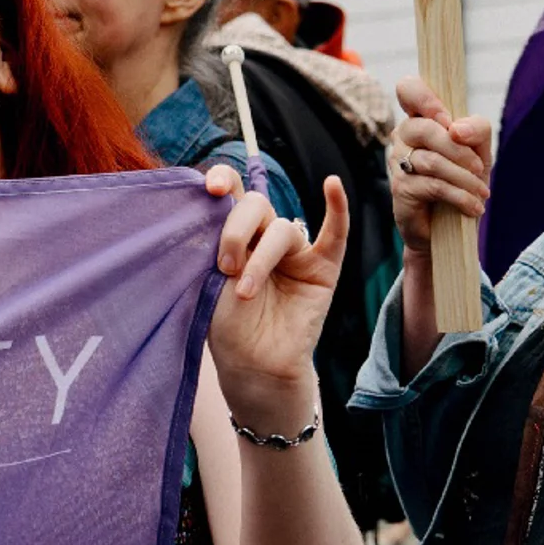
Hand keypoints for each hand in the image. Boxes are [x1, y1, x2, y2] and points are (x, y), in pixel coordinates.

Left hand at [205, 166, 348, 430]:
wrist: (250, 364)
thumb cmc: (223, 323)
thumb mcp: (206, 278)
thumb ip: (211, 241)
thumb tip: (211, 201)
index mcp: (231, 233)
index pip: (230, 194)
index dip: (222, 180)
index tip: (211, 188)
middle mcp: (263, 236)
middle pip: (255, 205)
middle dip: (236, 230)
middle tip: (225, 264)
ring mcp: (295, 252)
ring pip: (282, 230)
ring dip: (261, 258)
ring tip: (244, 291)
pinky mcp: (322, 269)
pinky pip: (335, 235)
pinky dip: (337, 209)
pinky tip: (332, 185)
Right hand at [388, 74, 490, 257]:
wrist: (449, 226)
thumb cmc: (461, 181)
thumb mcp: (480, 152)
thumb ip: (477, 130)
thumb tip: (456, 129)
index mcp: (422, 119)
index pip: (408, 89)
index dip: (424, 97)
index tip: (447, 119)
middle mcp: (403, 137)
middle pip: (424, 128)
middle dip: (458, 150)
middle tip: (479, 167)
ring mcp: (398, 163)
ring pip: (431, 161)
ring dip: (464, 178)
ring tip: (481, 192)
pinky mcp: (401, 189)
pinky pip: (433, 185)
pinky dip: (460, 196)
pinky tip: (474, 206)